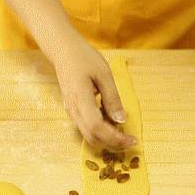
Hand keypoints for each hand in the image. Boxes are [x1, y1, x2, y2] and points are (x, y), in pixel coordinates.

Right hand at [53, 36, 135, 150]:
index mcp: (81, 98)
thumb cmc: (84, 58)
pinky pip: (86, 127)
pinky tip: (112, 122)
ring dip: (106, 139)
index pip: (97, 127)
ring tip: (124, 133)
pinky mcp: (73, 111)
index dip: (114, 138)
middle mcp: (73, 110)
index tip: (131, 140)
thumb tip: (122, 120)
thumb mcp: (104, 74)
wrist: (63, 51)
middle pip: (92, 137)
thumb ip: (112, 98)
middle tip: (131, 141)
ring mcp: (71, 111)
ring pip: (88, 135)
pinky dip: (101, 131)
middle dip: (113, 143)